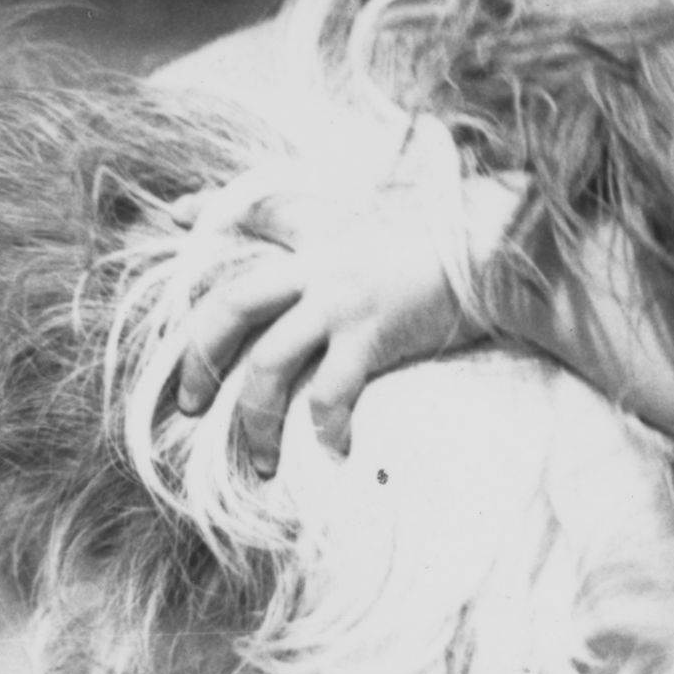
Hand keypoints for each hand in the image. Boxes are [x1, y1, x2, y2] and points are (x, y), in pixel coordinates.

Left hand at [167, 138, 525, 477]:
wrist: (504, 250)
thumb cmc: (458, 237)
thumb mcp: (393, 218)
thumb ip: (355, 227)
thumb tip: (326, 232)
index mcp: (324, 231)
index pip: (255, 212)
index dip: (206, 211)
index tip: (170, 217)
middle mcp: (321, 264)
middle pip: (231, 305)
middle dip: (198, 359)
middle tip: (189, 405)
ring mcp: (344, 300)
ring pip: (268, 362)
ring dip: (253, 420)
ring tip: (257, 463)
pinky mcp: (374, 334)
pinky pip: (331, 391)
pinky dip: (325, 428)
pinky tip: (333, 454)